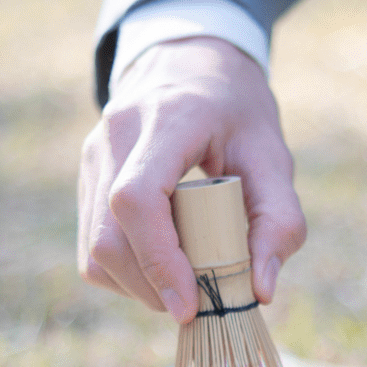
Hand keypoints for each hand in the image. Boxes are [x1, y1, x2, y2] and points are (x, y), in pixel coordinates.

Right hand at [77, 37, 305, 321]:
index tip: (190, 304)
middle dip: (151, 286)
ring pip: (94, 249)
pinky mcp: (86, 179)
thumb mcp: (274, 157)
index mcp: (165, 120)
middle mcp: (115, 135)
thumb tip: (260, 291)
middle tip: (196, 303)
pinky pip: (92, 247)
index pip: (136, 199)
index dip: (158, 261)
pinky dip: (126, 274)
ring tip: (183, 283)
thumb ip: (279, 221)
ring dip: (138, 286)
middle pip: (109, 236)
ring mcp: (92, 157)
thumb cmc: (237, 113)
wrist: (190, 62)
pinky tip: (161, 265)